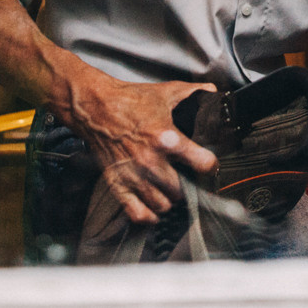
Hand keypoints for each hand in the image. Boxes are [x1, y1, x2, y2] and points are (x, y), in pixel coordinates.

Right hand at [65, 75, 219, 224]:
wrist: (95, 107)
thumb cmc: (129, 100)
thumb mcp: (166, 92)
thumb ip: (193, 92)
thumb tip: (212, 92)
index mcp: (167, 139)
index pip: (202, 163)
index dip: (211, 165)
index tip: (209, 165)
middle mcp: (151, 161)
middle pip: (182, 190)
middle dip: (187, 185)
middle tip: (186, 178)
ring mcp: (134, 175)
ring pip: (162, 205)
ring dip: (169, 199)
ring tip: (169, 190)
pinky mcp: (118, 184)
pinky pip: (138, 213)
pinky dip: (149, 215)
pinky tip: (153, 207)